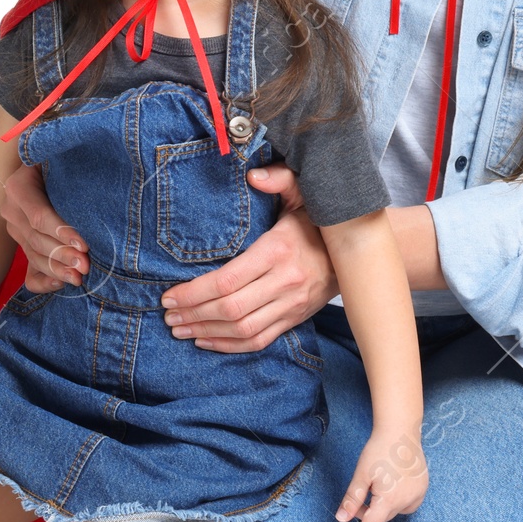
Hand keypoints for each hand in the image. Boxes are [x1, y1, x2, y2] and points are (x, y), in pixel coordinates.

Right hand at [1, 162, 88, 291]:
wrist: (47, 167)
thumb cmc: (60, 159)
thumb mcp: (57, 155)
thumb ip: (62, 162)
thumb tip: (82, 169)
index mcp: (18, 187)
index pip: (39, 216)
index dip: (61, 232)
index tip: (84, 244)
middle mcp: (11, 209)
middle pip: (36, 239)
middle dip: (62, 254)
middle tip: (85, 265)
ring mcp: (15, 228)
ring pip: (34, 255)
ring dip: (57, 269)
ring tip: (79, 277)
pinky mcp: (23, 243)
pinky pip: (28, 270)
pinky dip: (44, 280)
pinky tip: (61, 283)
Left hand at [161, 177, 334, 350]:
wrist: (354, 253)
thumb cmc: (318, 222)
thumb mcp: (303, 194)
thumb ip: (280, 180)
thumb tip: (253, 175)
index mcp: (279, 251)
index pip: (229, 280)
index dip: (195, 292)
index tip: (170, 294)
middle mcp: (285, 282)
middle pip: (230, 309)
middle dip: (193, 314)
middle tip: (168, 314)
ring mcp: (291, 305)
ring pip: (242, 330)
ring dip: (206, 332)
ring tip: (179, 328)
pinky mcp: (293, 319)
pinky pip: (258, 340)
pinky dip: (229, 345)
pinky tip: (205, 340)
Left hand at [336, 430, 428, 521]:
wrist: (400, 431)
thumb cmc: (379, 450)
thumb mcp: (361, 475)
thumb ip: (352, 499)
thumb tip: (341, 519)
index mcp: (389, 499)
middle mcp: (407, 500)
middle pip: (382, 516)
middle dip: (368, 512)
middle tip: (359, 497)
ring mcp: (418, 494)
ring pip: (394, 510)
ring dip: (382, 505)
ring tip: (377, 484)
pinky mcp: (423, 487)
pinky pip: (406, 503)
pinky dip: (396, 500)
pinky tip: (392, 483)